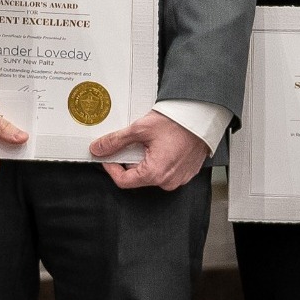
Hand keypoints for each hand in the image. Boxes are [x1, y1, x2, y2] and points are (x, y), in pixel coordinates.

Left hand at [91, 110, 208, 190]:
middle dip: (128, 160)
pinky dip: (157, 160)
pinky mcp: (185, 173)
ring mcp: (179, 178)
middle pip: (137, 177)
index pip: (123, 181)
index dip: (111, 168)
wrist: (201, 118)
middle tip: (130, 143)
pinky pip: (165, 171)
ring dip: (143, 159)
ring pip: (151, 174)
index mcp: (156, 173)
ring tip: (147, 142)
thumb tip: (99, 148)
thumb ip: (116, 141)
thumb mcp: (139, 129)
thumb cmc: (177, 123)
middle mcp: (168, 181)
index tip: (107, 156)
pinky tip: (159, 145)